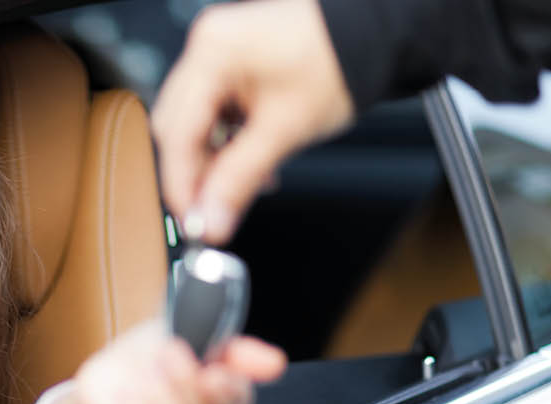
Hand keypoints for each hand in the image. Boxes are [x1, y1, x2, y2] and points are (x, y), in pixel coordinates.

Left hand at [40, 321, 286, 403]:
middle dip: (186, 383)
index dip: (230, 390)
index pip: (241, 401)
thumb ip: (232, 348)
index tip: (213, 372)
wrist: (108, 374)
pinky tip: (127, 391)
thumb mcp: (189, 332)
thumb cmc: (154, 353)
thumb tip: (275, 363)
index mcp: (224, 393)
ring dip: (162, 399)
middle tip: (167, 353)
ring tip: (145, 373)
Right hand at [152, 0, 354, 243]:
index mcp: (213, 52)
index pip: (177, 132)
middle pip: (178, 129)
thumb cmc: (339, 62)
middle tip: (212, 212)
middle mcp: (207, 47)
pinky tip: (248, 162)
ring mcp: (217, 53)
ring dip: (213, 161)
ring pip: (194, 125)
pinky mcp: (231, 64)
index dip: (181, 184)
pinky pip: (213, 113)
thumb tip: (211, 220)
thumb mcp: (284, 130)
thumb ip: (239, 180)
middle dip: (195, 174)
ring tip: (242, 186)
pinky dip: (226, 143)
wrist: (373, 36)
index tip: (192, 220)